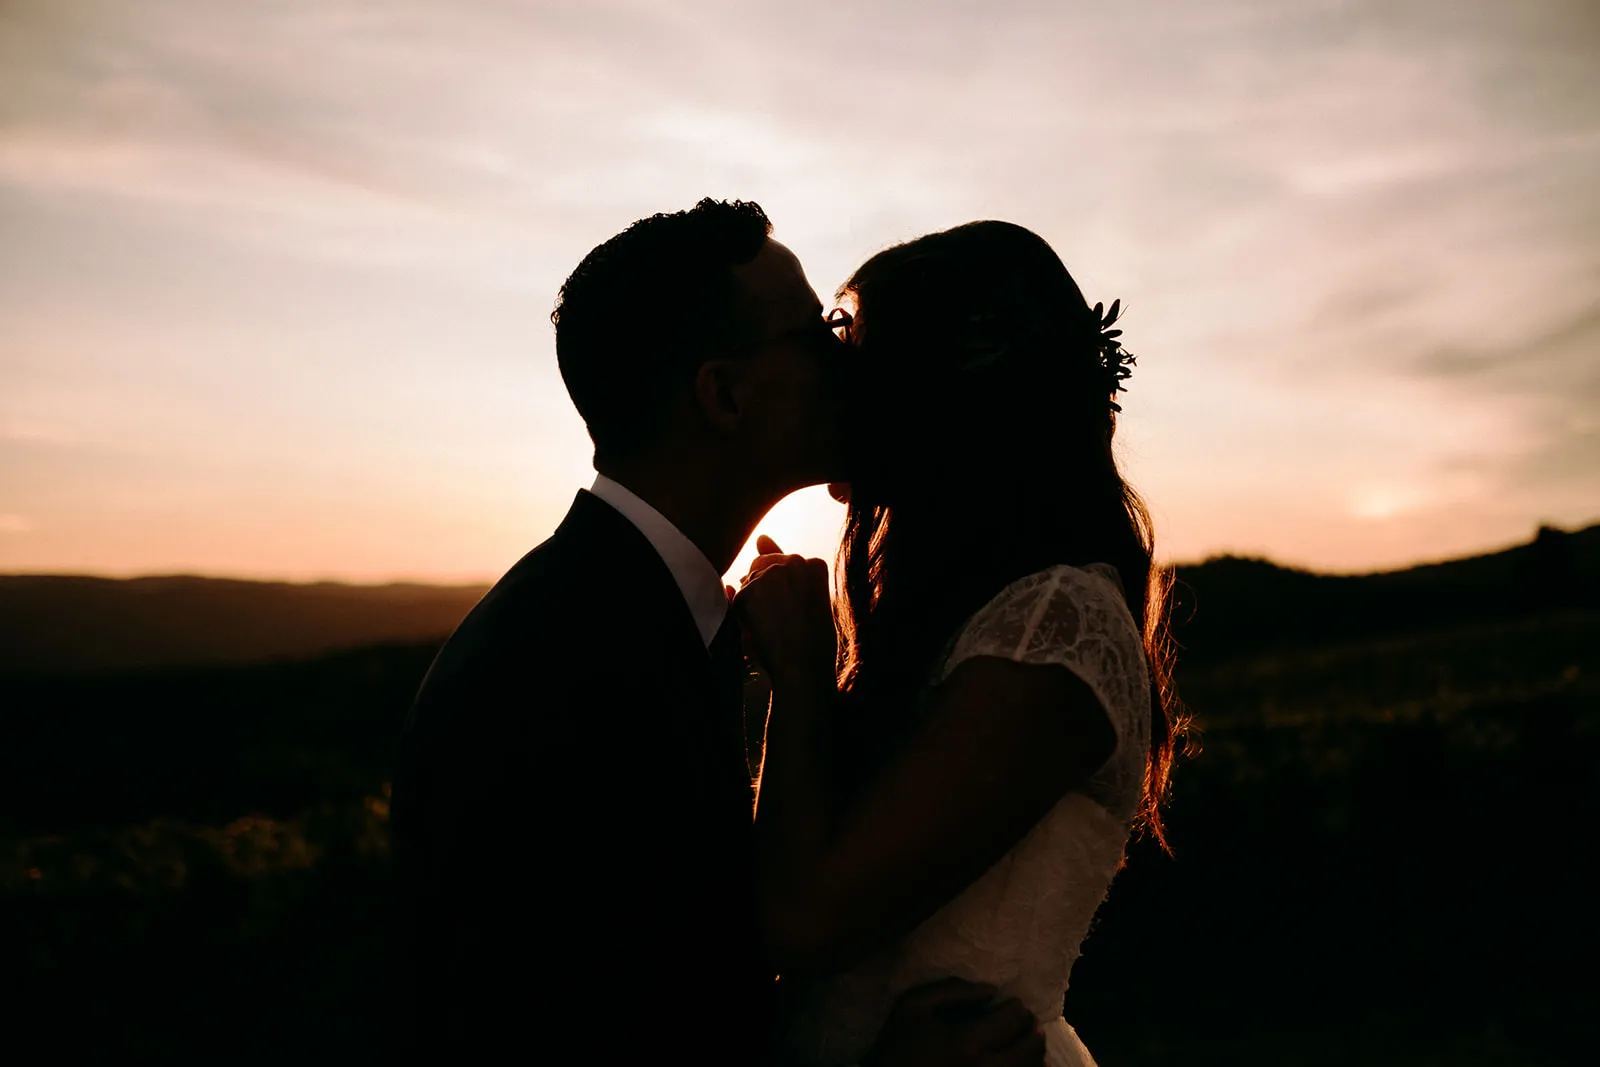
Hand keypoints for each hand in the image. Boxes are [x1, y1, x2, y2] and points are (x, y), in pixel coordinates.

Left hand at [733, 535, 834, 690]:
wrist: (803, 666)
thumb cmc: (810, 639)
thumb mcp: (806, 597)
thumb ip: (783, 563)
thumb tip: (761, 536)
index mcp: (816, 564)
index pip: (786, 566)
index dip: (783, 591)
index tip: (791, 609)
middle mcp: (794, 561)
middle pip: (764, 567)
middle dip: (765, 590)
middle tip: (779, 619)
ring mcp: (771, 573)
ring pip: (750, 582)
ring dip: (754, 603)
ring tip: (774, 625)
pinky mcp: (750, 589)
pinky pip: (737, 598)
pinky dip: (743, 616)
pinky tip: (762, 629)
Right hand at [861, 979, 1045, 1066]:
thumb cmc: (897, 1045)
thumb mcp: (913, 1005)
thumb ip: (952, 990)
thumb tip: (991, 991)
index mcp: (966, 1042)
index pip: (1013, 1019)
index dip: (1016, 1007)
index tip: (1009, 1004)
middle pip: (1031, 1046)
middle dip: (1031, 1028)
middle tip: (1023, 1021)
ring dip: (1035, 1052)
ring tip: (1025, 1042)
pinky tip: (1022, 1063)